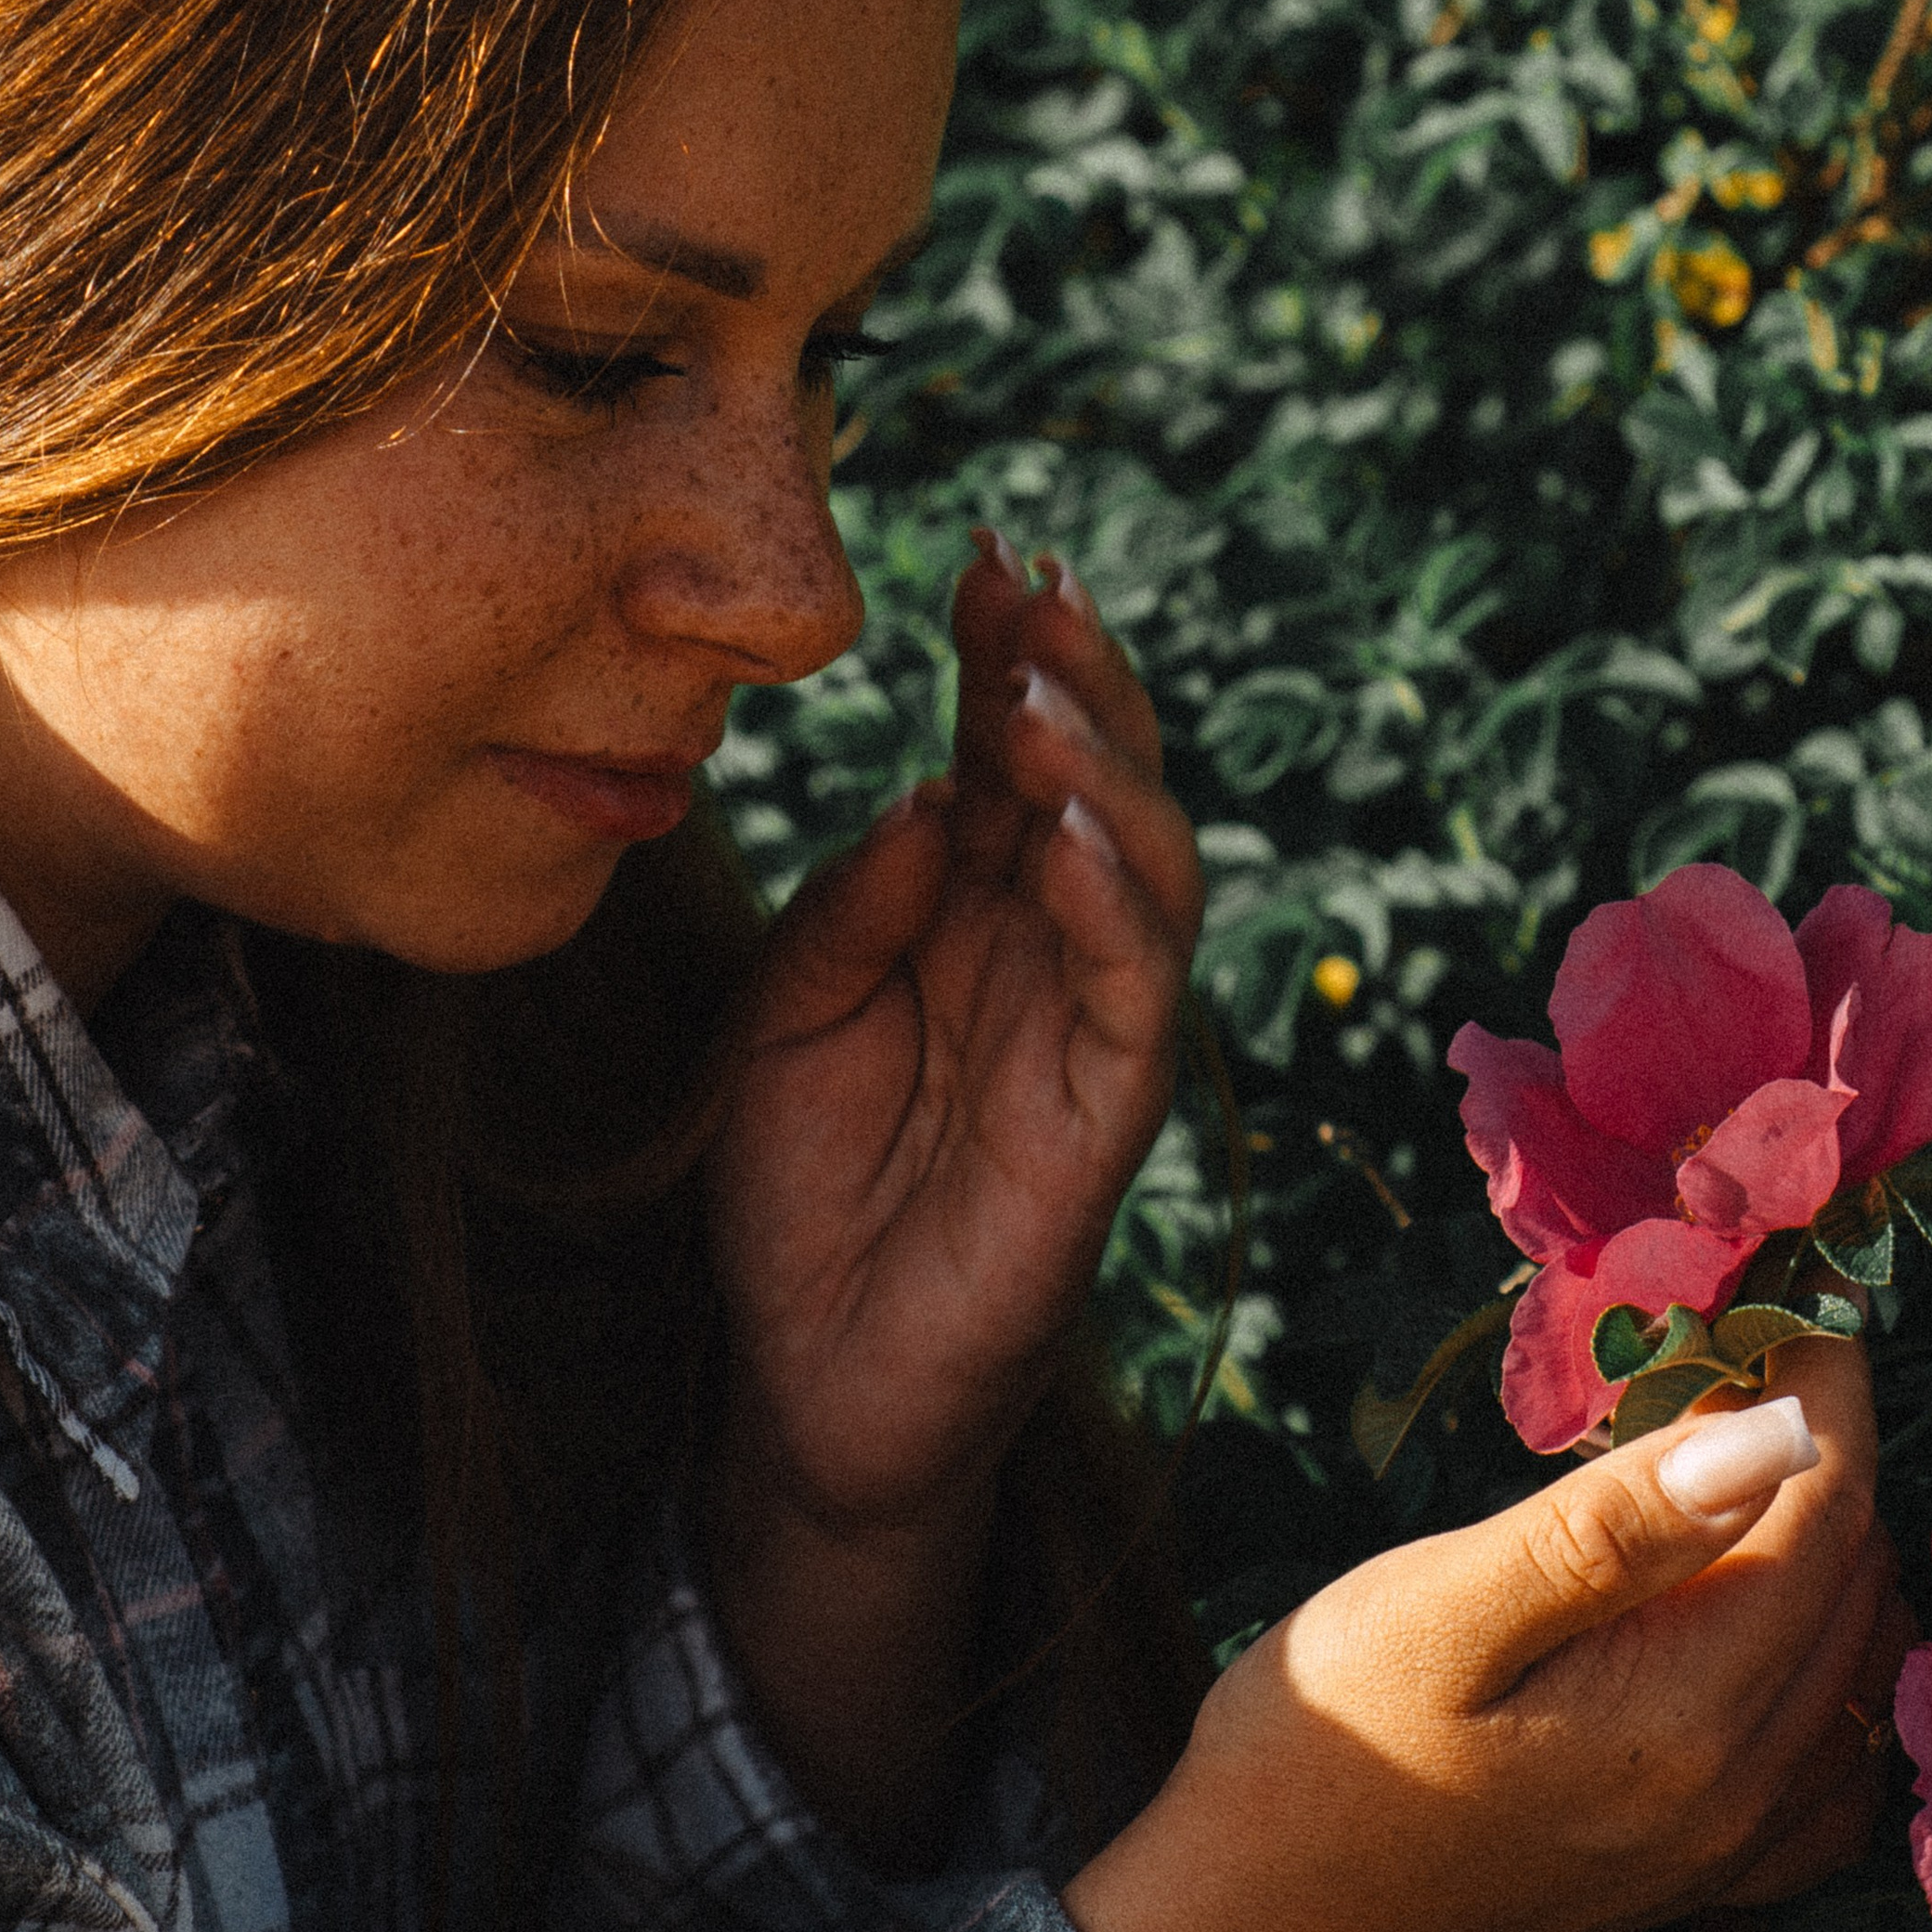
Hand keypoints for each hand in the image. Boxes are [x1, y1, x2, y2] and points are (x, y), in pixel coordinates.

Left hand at [711, 534, 1202, 1529]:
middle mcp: (1048, 958)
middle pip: (1097, 786)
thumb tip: (937, 790)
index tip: (979, 552)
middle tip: (1023, 584)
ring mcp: (1088, 1036)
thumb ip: (857, 905)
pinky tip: (1073, 833)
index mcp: (973, 917)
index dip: (1004, 655)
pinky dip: (1116, 905)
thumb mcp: (785, 1016)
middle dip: (1069, 677)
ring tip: (1038, 689)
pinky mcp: (1103, 1122)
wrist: (805, 1380)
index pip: (1011, 760)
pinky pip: (1135, 997)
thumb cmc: (799, 1195)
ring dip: (1104, 770)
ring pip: (1146, 871)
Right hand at [1064, 1340, 1901, 1931]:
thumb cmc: (1318, 1749)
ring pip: (1859, 1668)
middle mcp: (1738, 1792)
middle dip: (1823, 1458)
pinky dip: (1832, 1674)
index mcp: (1682, 1715)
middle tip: (1737, 1364)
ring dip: (1831, 1553)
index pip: (1823, 1516)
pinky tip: (1767, 1630)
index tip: (1788, 1304)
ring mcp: (1725, 1850)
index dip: (1823, 1394)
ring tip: (1736, 1471)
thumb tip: (1776, 1433)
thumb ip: (1610, 1527)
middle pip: (1855, 1585)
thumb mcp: (1439, 1610)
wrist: (1254, 1926)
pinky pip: (1835, 1770)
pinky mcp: (1697, 1879)